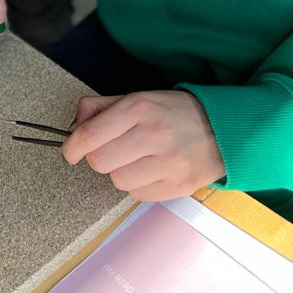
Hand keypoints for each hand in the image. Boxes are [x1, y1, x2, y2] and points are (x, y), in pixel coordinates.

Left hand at [61, 90, 224, 200]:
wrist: (223, 129)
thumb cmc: (174, 112)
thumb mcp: (137, 97)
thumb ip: (101, 108)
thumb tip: (75, 127)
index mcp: (139, 108)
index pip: (90, 135)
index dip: (72, 146)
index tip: (69, 150)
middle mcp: (153, 135)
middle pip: (99, 161)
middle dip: (97, 157)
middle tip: (109, 150)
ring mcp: (168, 163)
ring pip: (117, 180)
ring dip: (119, 172)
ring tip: (135, 158)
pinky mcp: (178, 186)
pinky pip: (138, 195)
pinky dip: (137, 185)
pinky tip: (149, 169)